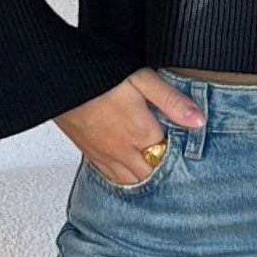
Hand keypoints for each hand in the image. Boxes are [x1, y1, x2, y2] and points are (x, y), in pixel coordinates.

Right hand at [55, 69, 205, 186]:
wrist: (57, 78)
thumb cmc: (99, 75)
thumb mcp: (142, 79)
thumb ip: (171, 101)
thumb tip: (199, 121)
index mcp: (141, 133)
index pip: (172, 156)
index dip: (183, 152)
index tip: (189, 145)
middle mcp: (124, 151)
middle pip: (154, 174)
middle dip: (166, 169)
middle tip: (176, 158)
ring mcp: (105, 156)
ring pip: (134, 181)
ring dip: (147, 175)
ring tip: (156, 164)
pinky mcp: (90, 155)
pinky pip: (113, 178)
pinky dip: (127, 178)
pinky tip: (133, 170)